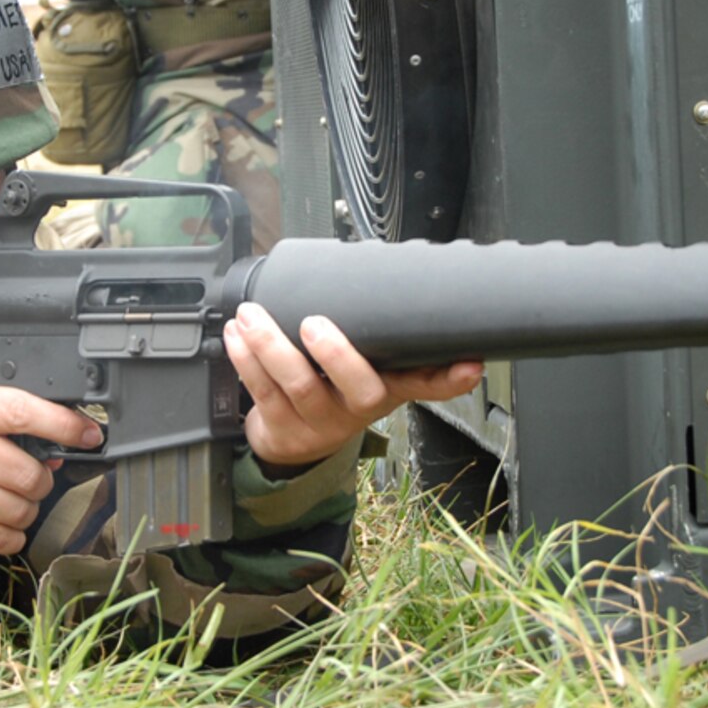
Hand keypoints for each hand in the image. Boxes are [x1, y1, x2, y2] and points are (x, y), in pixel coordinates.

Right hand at [0, 385, 102, 554]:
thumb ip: (7, 425)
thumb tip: (59, 447)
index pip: (24, 411)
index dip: (64, 424)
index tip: (89, 435)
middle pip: (30, 473)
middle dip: (39, 484)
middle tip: (25, 482)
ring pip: (21, 509)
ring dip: (23, 512)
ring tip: (3, 501)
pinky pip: (4, 535)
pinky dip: (9, 535)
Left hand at [223, 302, 483, 468]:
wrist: (294, 443)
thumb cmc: (333, 387)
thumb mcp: (363, 366)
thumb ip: (370, 328)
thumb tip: (366, 263)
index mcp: (387, 386)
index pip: (426, 384)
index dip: (449, 378)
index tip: (469, 366)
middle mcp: (358, 407)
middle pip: (359, 388)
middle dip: (336, 354)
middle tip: (314, 324)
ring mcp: (320, 419)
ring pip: (298, 385)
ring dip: (270, 345)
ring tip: (252, 315)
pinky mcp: (282, 425)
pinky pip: (261, 390)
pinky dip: (245, 358)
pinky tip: (237, 335)